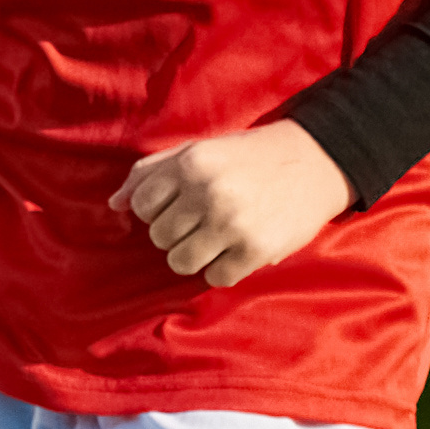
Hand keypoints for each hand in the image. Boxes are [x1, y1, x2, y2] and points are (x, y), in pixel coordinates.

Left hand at [117, 123, 355, 288]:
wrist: (315, 161)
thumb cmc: (248, 156)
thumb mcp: (198, 150)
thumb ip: (151, 172)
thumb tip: (114, 206)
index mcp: (191, 163)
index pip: (143, 206)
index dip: (159, 210)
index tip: (182, 205)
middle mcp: (208, 192)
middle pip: (160, 238)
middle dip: (177, 234)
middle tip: (203, 221)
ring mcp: (232, 223)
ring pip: (181, 263)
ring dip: (195, 256)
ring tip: (216, 238)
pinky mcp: (256, 249)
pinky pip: (216, 278)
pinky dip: (224, 269)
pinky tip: (238, 249)